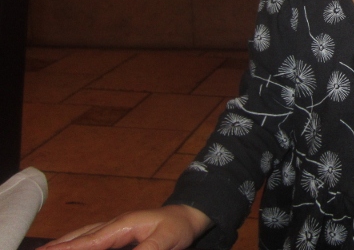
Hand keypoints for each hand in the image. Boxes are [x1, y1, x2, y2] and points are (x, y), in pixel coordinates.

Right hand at [40, 205, 211, 249]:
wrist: (187, 215)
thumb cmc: (177, 227)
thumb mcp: (165, 241)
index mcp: (123, 225)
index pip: (90, 241)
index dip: (69, 249)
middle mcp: (114, 225)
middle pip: (81, 236)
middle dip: (59, 246)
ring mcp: (114, 228)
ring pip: (83, 236)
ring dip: (64, 244)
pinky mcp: (117, 233)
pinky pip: (91, 238)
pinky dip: (76, 243)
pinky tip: (68, 247)